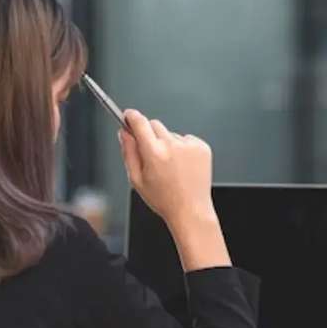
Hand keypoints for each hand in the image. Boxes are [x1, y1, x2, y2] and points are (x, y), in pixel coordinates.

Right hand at [118, 109, 230, 270]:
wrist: (191, 210)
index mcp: (154, 153)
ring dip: (167, 144)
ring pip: (171, 134)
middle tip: (151, 155)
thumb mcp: (136, 180)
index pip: (139, 122)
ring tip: (171, 167)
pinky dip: (183, 148)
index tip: (128, 116)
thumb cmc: (164, 199)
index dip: (131, 117)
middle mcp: (173, 145)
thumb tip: (124, 133)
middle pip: (154, 124)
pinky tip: (183, 166)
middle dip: (149, 134)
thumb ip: (128, 152)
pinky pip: (186, 139)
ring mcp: (189, 145)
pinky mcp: (202, 147)